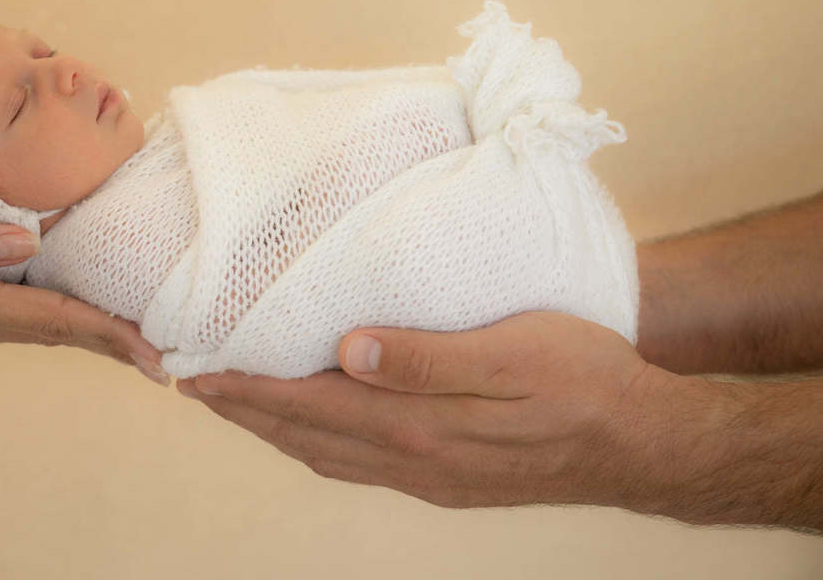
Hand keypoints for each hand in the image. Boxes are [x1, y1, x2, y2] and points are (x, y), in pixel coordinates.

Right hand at [0, 213, 166, 382]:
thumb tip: (27, 240)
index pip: (51, 323)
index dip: (108, 334)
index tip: (155, 355)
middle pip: (53, 330)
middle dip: (109, 338)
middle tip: (164, 352)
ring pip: (34, 323)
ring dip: (82, 325)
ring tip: (130, 324)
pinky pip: (9, 310)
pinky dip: (47, 307)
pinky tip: (61, 293)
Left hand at [177, 311, 699, 511]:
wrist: (638, 444)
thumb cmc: (582, 380)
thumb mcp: (512, 352)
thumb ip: (427, 357)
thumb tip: (345, 351)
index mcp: (419, 425)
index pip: (308, 404)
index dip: (248, 387)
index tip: (198, 369)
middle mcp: (412, 460)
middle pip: (305, 436)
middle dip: (245, 409)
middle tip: (194, 382)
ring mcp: (428, 478)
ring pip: (327, 456)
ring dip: (274, 429)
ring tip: (236, 402)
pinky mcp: (446, 482)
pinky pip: (358, 467)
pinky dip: (316, 446)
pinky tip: (312, 431)